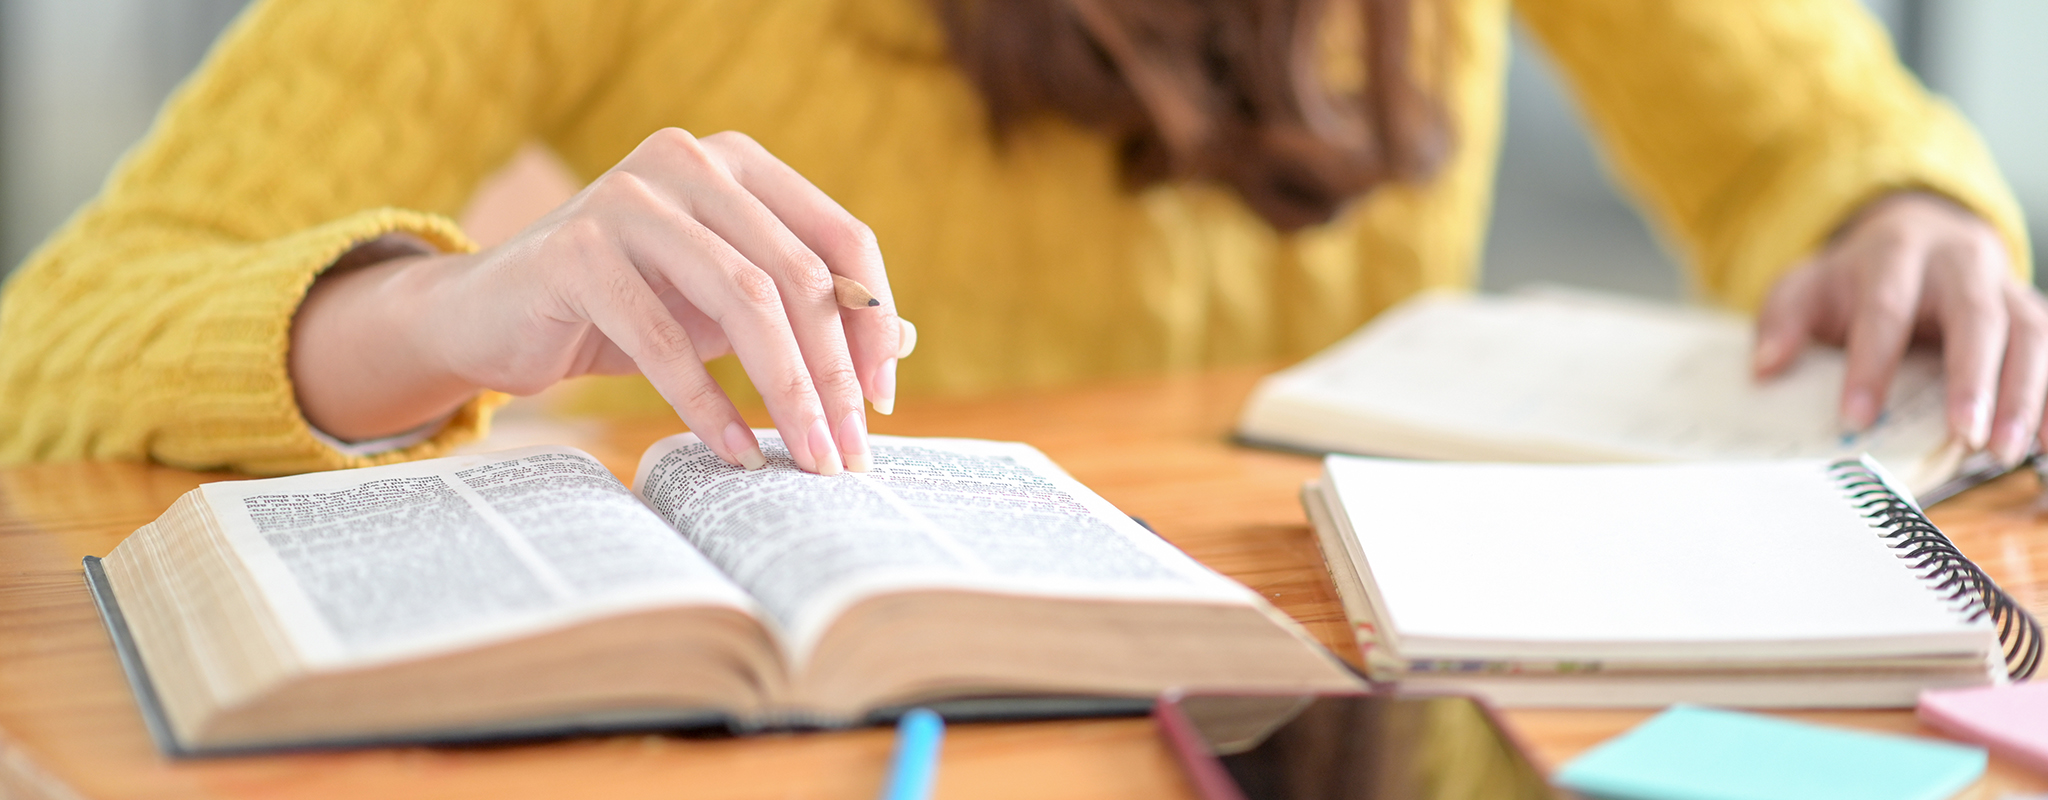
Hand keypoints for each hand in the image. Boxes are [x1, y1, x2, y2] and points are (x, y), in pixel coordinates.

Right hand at [291, 129, 908, 473]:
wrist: (493, 316)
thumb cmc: (625, 308)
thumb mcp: (724, 306)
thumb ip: (805, 311)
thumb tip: (899, 340)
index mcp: (737, 164)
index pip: (840, 237)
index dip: (872, 321)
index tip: (882, 401)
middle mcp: (688, 162)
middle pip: (798, 274)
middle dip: (834, 373)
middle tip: (850, 450)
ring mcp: (629, 197)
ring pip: (743, 301)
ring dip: (786, 392)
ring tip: (807, 457)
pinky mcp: (577, 250)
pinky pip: (665, 337)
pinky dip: (708, 403)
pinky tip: (736, 451)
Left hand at [1754, 191, 2047, 465]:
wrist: (1915, 232)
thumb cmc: (1855, 276)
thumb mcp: (1805, 285)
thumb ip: (1782, 321)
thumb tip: (1766, 366)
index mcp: (1896, 253)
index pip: (1884, 309)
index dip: (1872, 365)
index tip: (1857, 418)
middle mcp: (1960, 265)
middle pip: (1977, 318)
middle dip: (1973, 379)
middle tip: (1965, 436)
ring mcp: (2005, 287)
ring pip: (2032, 334)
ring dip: (2026, 396)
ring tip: (2005, 452)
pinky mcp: (2032, 315)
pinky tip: (2047, 448)